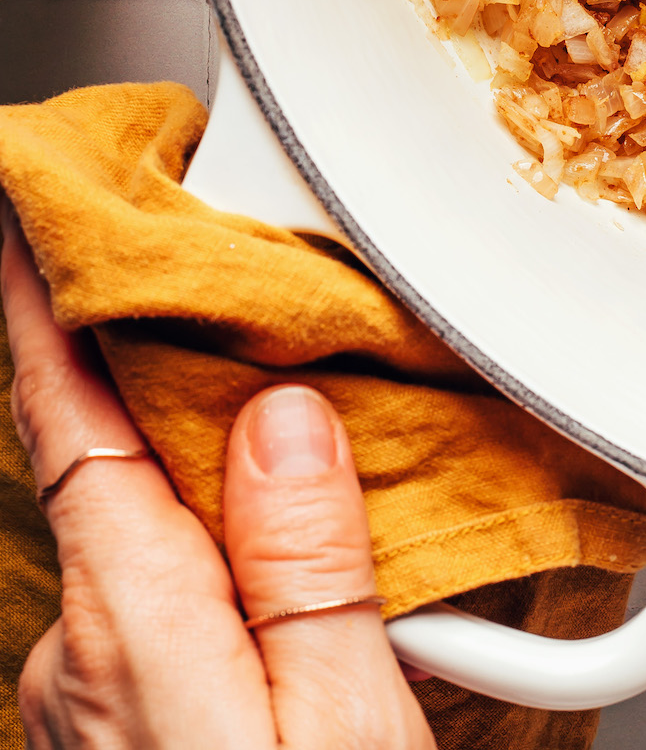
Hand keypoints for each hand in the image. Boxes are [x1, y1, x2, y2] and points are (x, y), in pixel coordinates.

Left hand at [2, 201, 435, 747]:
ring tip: (317, 455)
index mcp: (133, 626)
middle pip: (117, 469)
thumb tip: (288, 417)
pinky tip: (289, 585)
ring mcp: (83, 709)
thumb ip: (312, 565)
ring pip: (143, 544)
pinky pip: (155, 615)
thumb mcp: (348, 725)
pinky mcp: (111, 746)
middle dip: (177, 386)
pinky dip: (213, 570)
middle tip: (245, 306)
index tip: (33, 214)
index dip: (46, 306)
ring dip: (211, 490)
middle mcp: (79, 659)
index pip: (68, 420)